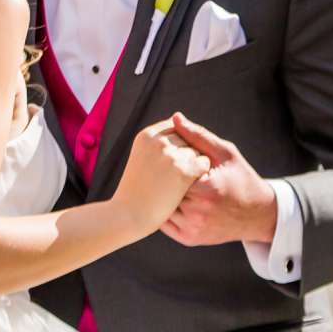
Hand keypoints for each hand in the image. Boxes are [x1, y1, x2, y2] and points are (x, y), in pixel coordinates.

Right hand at [113, 118, 213, 232]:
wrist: (129, 214)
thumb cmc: (136, 188)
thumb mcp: (143, 156)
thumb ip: (160, 139)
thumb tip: (179, 117)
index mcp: (148, 135)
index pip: (176, 128)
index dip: (177, 146)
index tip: (168, 163)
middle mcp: (159, 141)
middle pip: (187, 139)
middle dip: (185, 154)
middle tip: (171, 175)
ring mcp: (171, 156)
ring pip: (196, 151)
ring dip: (193, 165)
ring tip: (177, 182)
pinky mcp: (183, 171)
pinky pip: (203, 164)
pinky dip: (201, 175)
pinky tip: (189, 185)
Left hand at [158, 112, 278, 246]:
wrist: (257, 215)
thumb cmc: (241, 179)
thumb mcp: (225, 153)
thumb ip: (199, 136)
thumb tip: (176, 118)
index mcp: (207, 190)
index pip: (172, 171)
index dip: (167, 161)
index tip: (166, 154)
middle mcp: (198, 213)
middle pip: (164, 190)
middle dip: (162, 178)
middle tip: (159, 168)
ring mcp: (192, 229)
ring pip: (162, 207)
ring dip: (159, 195)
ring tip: (163, 183)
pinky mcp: (189, 239)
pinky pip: (165, 223)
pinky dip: (164, 210)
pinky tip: (168, 199)